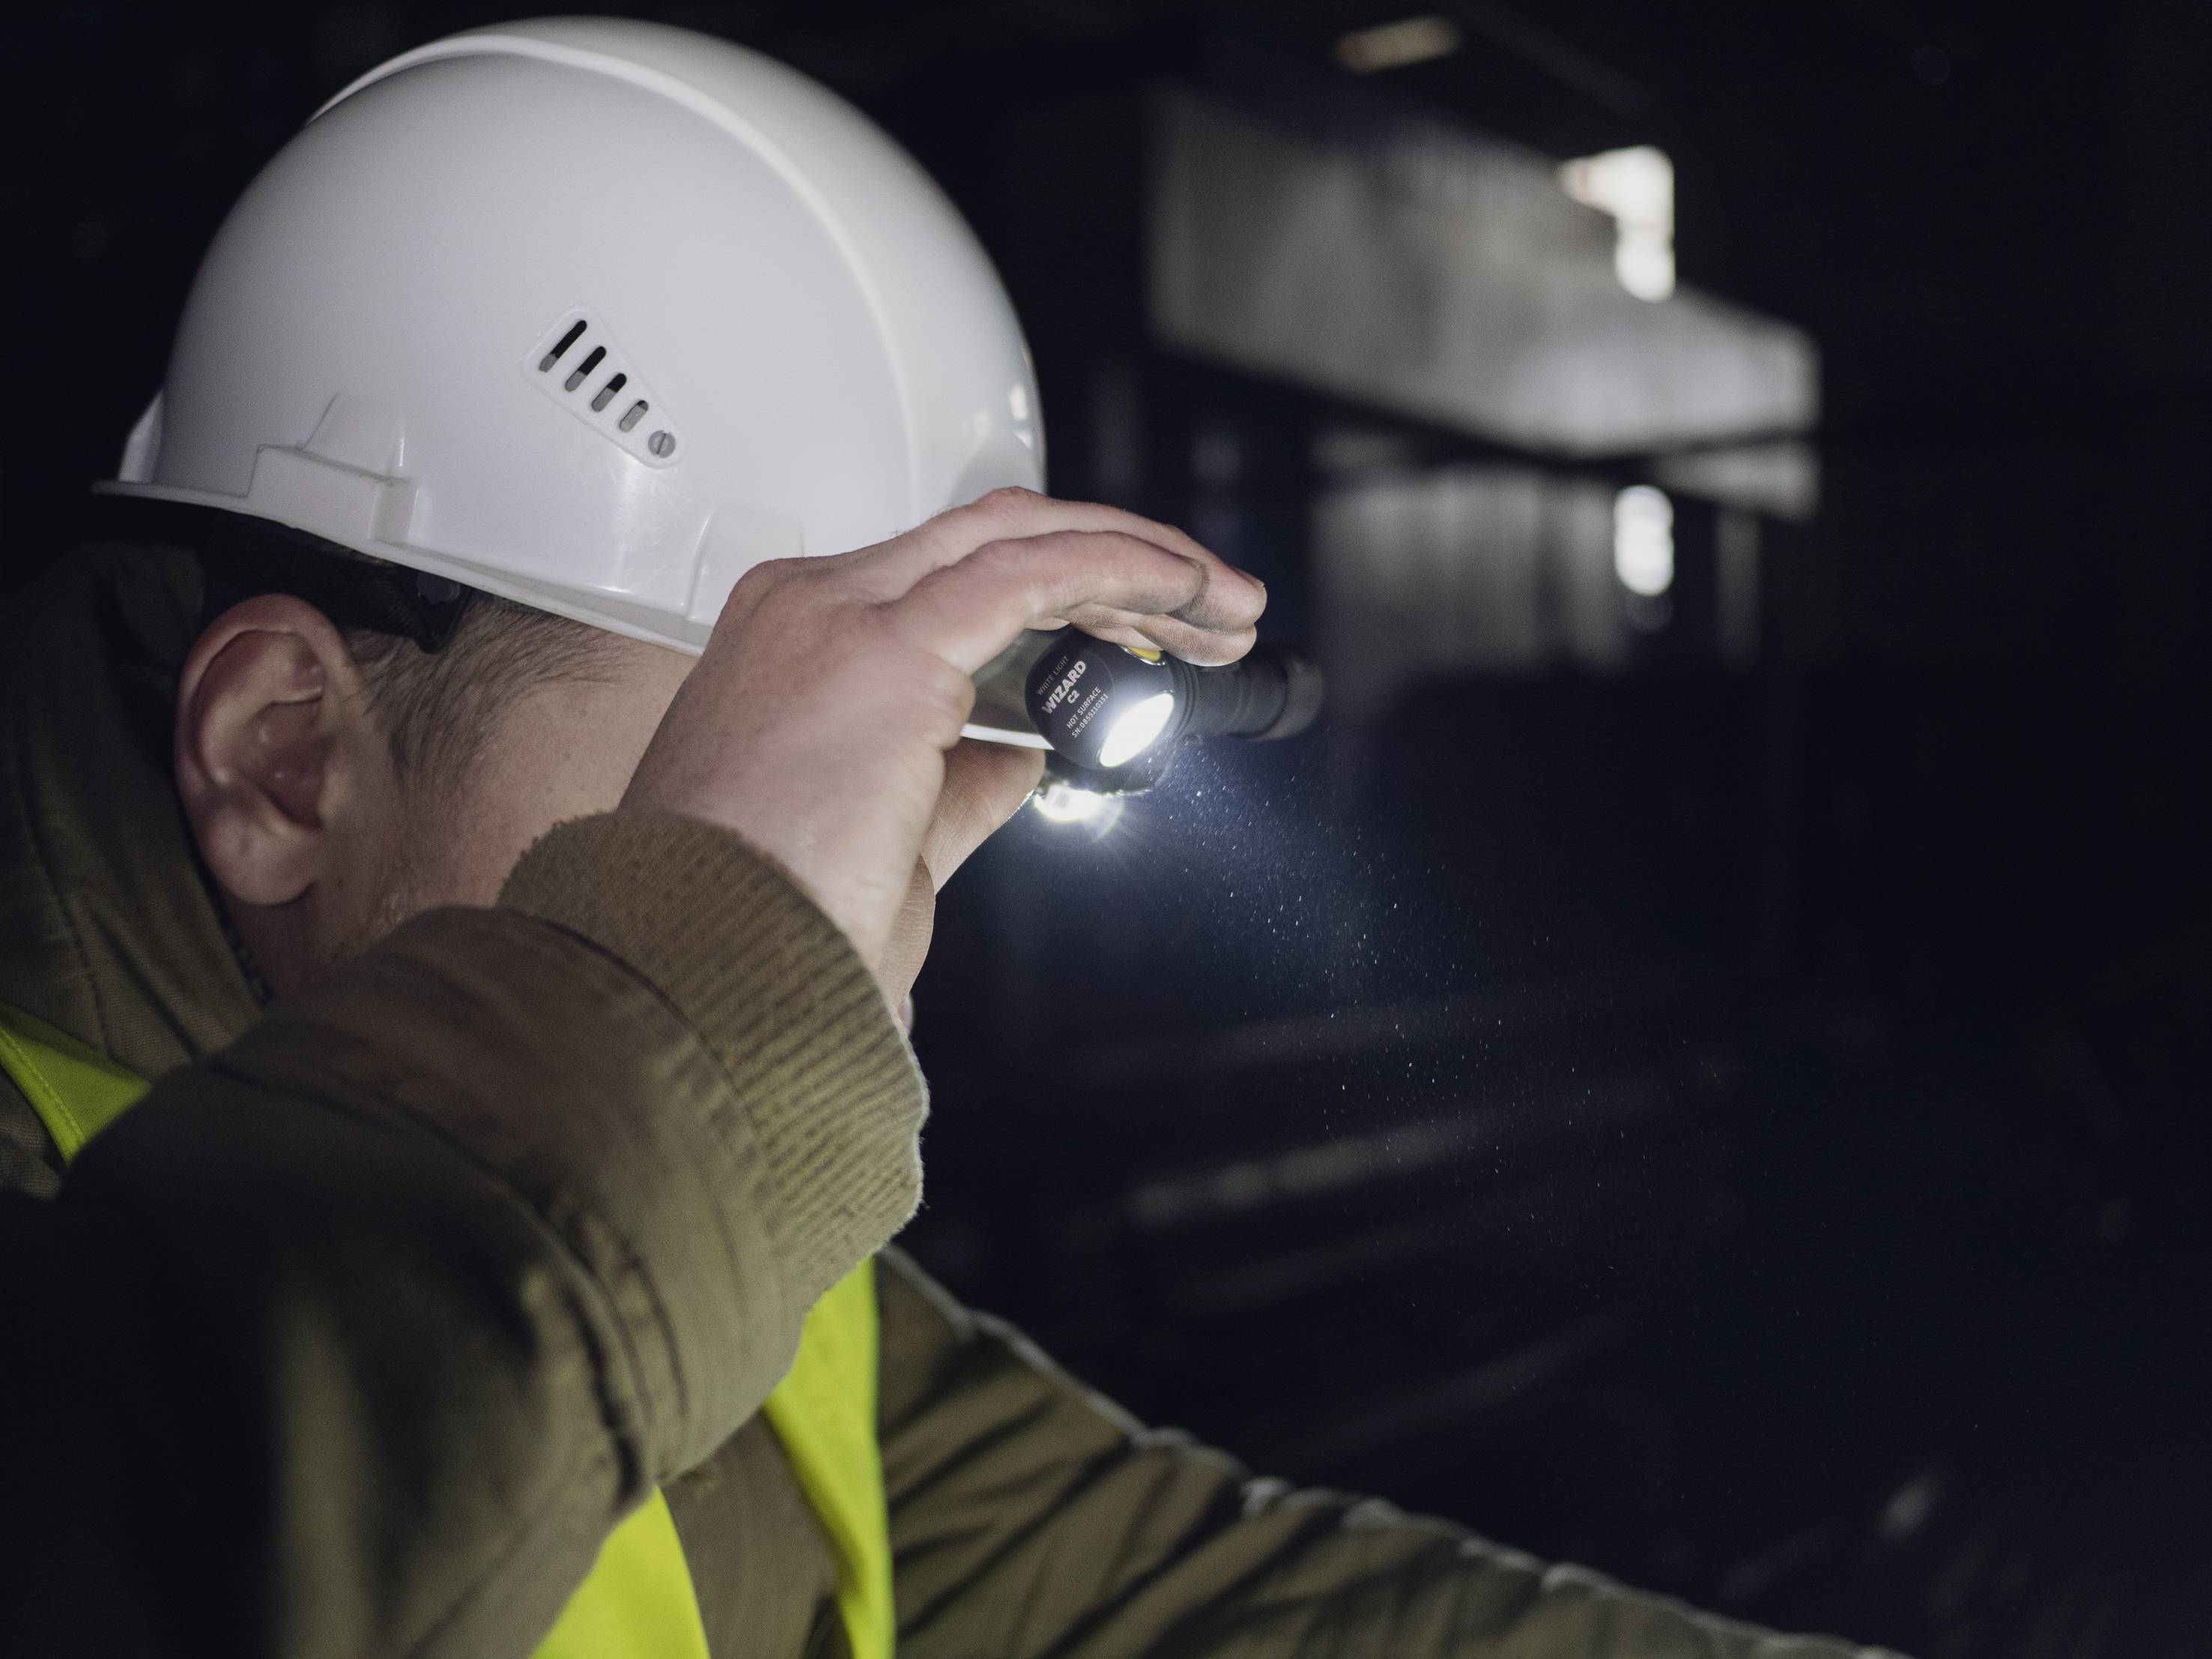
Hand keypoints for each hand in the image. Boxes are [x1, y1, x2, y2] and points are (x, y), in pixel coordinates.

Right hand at [621, 488, 1265, 991]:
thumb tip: (1025, 756)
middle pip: (993, 538)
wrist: (693, 974)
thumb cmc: (756, 929)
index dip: (1064, 590)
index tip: (1143, 634)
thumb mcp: (883, 837)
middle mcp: (807, 606)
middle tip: (1212, 611)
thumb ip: (956, 782)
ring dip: (1140, 564)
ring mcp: (838, 614)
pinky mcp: (887, 648)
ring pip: (1020, 534)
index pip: (950, 576)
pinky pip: (1034, 570)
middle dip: (1120, 566)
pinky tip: (1186, 592)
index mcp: (793, 643)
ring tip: (1226, 608)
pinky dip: (1123, 568)